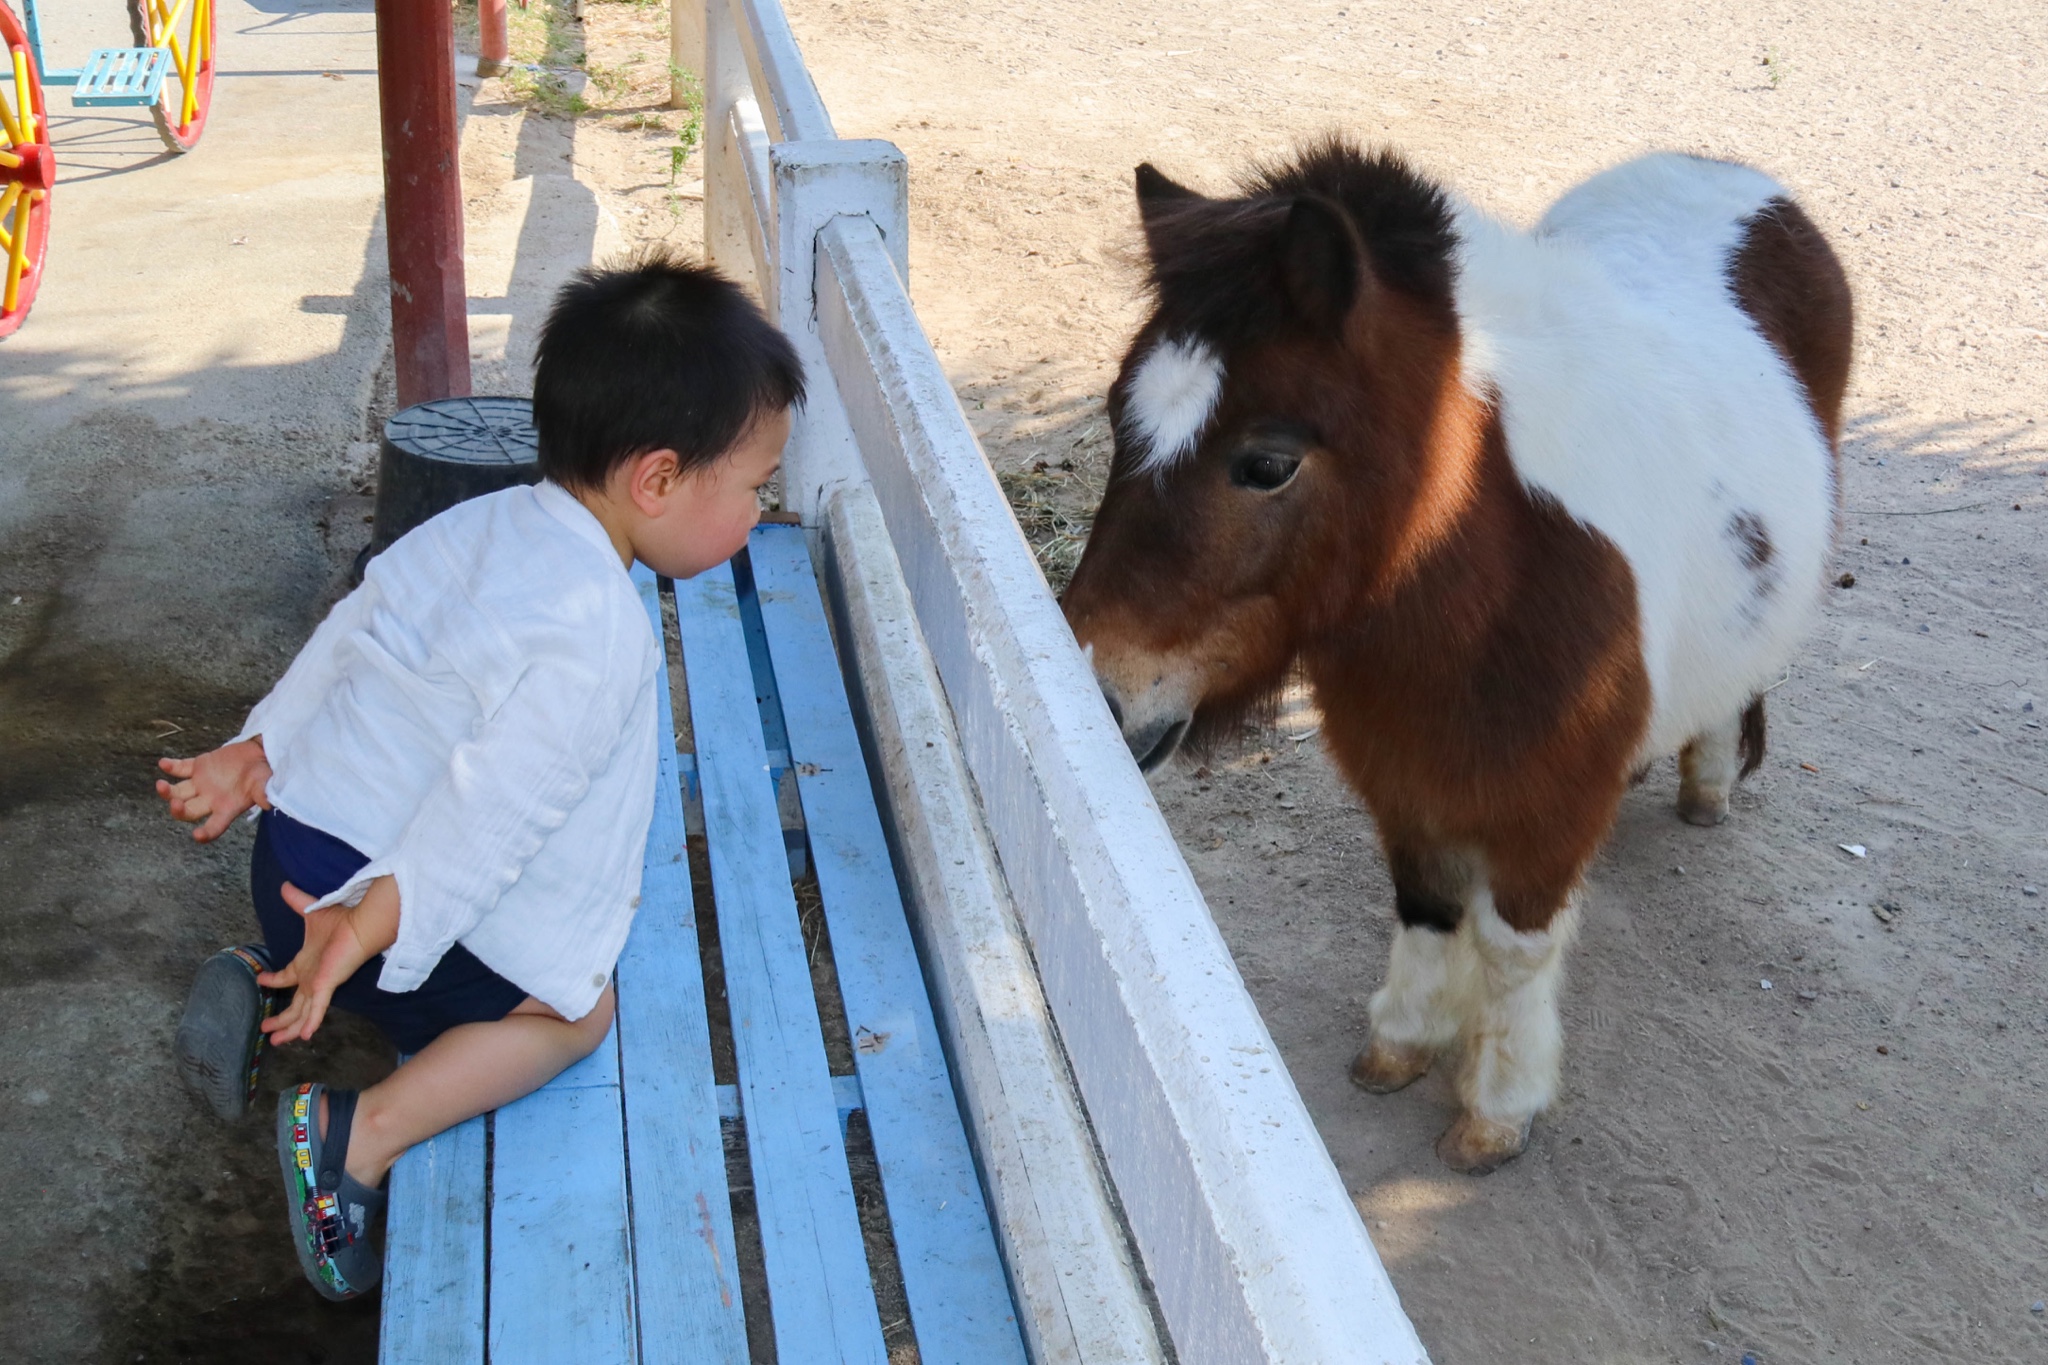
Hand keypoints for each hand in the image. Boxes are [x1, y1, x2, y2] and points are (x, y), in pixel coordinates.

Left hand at [156, 738, 271, 842]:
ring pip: (178, 792)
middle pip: (188, 812)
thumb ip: (264, 793)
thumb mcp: (266, 784)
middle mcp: (210, 800)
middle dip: (179, 810)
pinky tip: (164, 764)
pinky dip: (170, 767)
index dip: (206, 833)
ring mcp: (201, 784)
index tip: (197, 835)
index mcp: (226, 809)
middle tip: (175, 804)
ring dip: (167, 792)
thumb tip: (268, 803)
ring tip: (161, 785)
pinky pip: (179, 769)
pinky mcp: (197, 767)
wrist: (259, 753)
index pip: (215, 826)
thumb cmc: (263, 773)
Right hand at [260, 876, 401, 1044]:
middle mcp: (312, 978)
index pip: (287, 977)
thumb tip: (284, 886)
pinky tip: (304, 1036)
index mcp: (307, 964)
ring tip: (274, 1040)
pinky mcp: (327, 986)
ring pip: (301, 1013)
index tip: (261, 979)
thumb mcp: (311, 911)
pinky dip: (310, 1023)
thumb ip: (298, 902)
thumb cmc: (342, 920)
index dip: (274, 980)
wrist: (361, 924)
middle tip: (265, 1028)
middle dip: (279, 1018)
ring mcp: (320, 985)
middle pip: (293, 1004)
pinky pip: (317, 1009)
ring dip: (288, 1027)